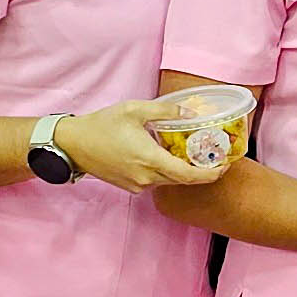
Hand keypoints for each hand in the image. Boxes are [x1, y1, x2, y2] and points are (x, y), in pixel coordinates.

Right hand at [57, 95, 228, 191]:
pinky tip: (166, 156)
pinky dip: (166, 171)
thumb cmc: (101, 125)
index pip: (188, 175)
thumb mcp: (134, 110)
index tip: (224, 167)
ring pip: (169, 181)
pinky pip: (155, 181)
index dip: (210, 174)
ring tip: (193, 155)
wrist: (73, 144)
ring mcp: (137, 185)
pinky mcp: (130, 186)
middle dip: (201, 172)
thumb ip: (165, 111)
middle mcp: (146, 177)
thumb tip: (191, 112)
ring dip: (182, 171)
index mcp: (150, 159)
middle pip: (182, 180)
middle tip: (214, 158)